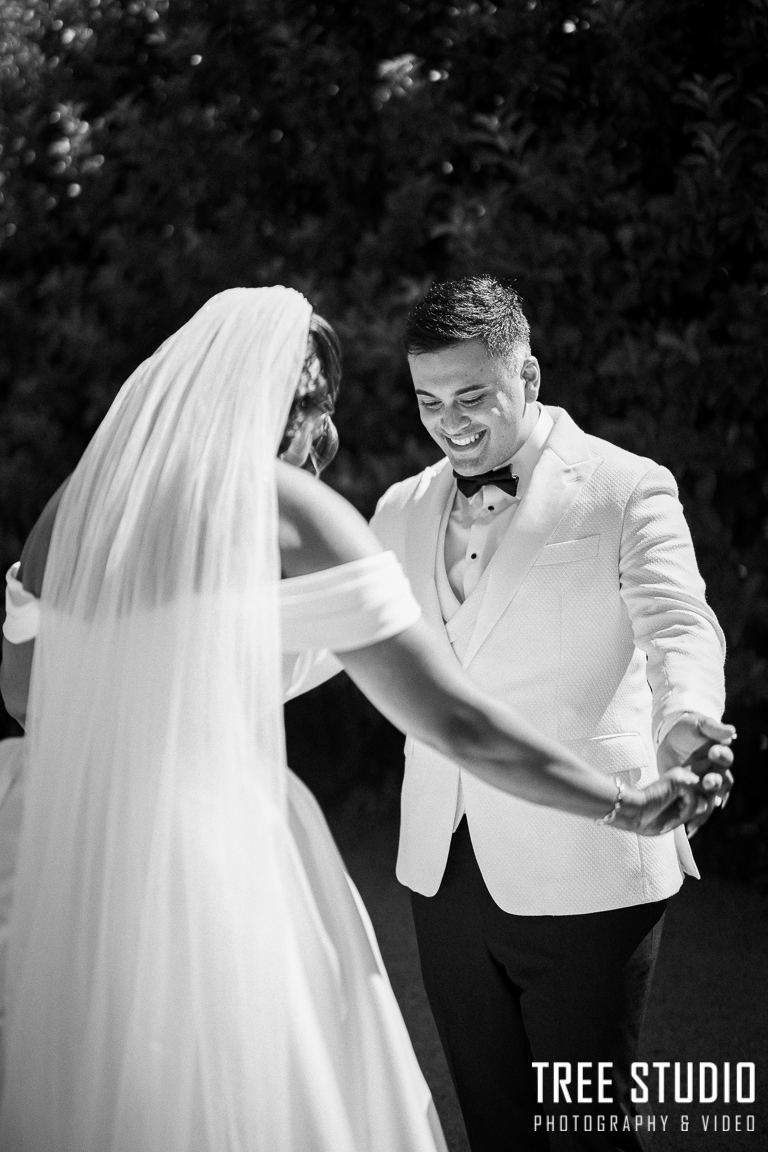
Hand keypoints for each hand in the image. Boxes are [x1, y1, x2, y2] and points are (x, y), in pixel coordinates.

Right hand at [614, 769, 714, 836]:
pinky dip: (686, 812)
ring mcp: (682, 775)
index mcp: (680, 782)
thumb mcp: (677, 816)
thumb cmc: (649, 818)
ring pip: (704, 798)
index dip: (702, 810)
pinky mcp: (680, 780)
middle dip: (700, 813)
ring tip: (672, 819)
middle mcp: (682, 775)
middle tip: (689, 827)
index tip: (691, 825)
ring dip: (690, 813)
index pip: (703, 795)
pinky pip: (696, 801)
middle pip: (708, 795)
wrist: (631, 812)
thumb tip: (709, 802)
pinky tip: (671, 814)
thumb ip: (694, 809)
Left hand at [657, 713, 734, 837]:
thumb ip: (712, 728)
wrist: (669, 737)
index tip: (713, 751)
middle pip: (722, 782)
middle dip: (715, 783)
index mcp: (721, 755)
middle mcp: (717, 772)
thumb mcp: (697, 724)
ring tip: (699, 810)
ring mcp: (705, 784)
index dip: (721, 756)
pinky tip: (689, 828)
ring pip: (712, 799)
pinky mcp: (693, 792)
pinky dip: (695, 818)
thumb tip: (731, 731)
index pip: (726, 759)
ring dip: (707, 806)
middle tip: (707, 781)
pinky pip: (698, 809)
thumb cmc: (687, 728)